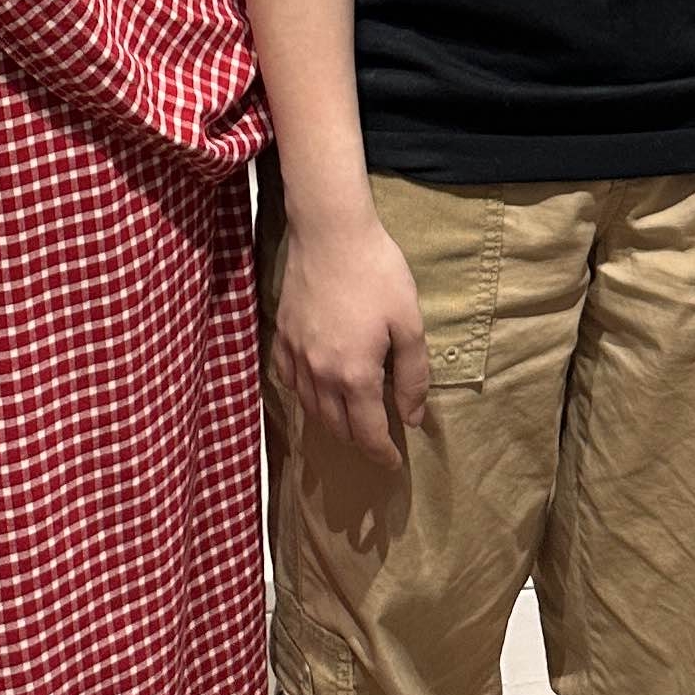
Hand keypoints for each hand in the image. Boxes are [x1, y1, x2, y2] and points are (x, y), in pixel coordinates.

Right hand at [273, 201, 430, 464]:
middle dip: (358, 440)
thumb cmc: (377, 274)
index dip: (382, 452)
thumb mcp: (409, 324)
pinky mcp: (281, 335)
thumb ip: (413, 377)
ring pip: (310, 407)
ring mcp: (296, 355)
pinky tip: (314, 389)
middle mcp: (320, 374)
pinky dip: (303, 394)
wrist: (330, 233)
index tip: (393, 462)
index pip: (368, 432)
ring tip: (349, 420)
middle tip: (375, 441)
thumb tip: (412, 417)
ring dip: (331, 421)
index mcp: (355, 375)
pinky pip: (288, 380)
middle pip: (336, 426)